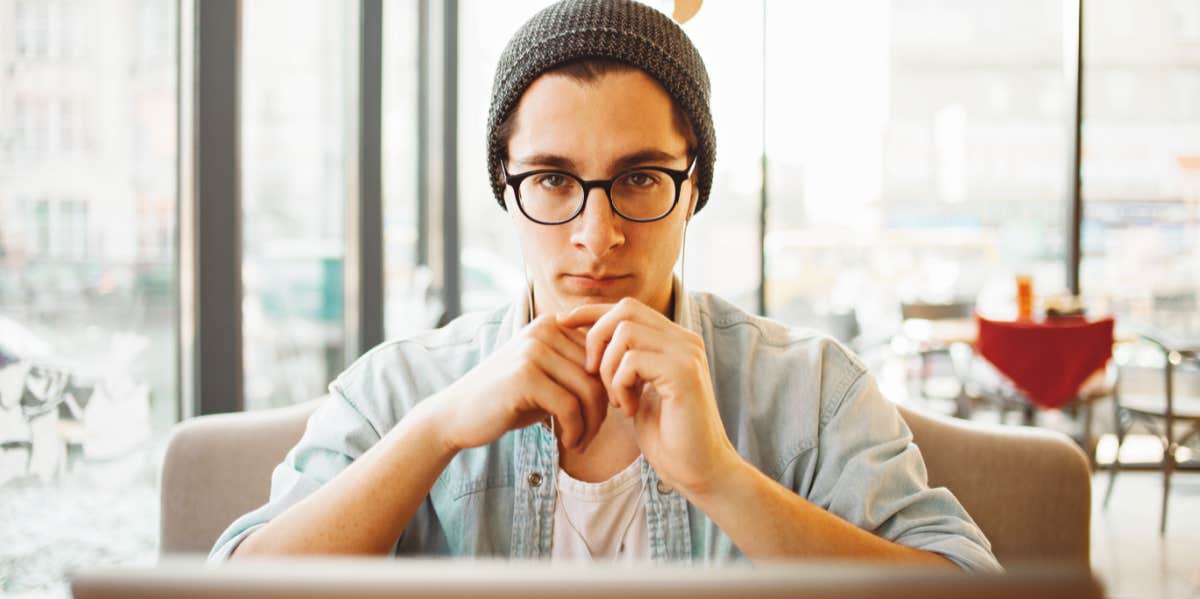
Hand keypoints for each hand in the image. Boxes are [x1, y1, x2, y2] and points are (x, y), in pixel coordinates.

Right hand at [433, 315, 607, 453]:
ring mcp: (533, 350)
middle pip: (599, 373)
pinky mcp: (525, 376)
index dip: (608, 389)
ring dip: (591, 425)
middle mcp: (544, 329)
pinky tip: (568, 442)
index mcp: (552, 324)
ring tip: (580, 442)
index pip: (602, 355)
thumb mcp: (546, 377)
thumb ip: (577, 372)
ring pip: (589, 391)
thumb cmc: (507, 400)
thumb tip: (623, 380)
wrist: (457, 415)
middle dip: (602, 411)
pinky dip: (576, 431)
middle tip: (589, 436)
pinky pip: (570, 407)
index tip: (597, 417)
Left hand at [556, 298, 740, 496]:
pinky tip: (629, 410)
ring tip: (617, 399)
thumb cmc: (667, 435)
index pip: (627, 307)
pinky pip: (632, 361)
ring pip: (625, 333)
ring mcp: (686, 353)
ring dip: (608, 368)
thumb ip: (623, 362)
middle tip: (591, 374)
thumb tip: (586, 338)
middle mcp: (684, 340)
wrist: (697, 469)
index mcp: (674, 341)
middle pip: (625, 309)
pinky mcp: (683, 373)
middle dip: (596, 338)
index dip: (591, 311)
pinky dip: (620, 386)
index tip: (562, 322)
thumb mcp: (636, 390)